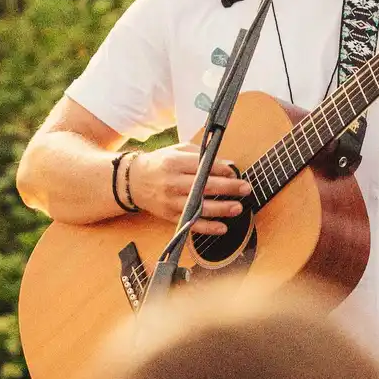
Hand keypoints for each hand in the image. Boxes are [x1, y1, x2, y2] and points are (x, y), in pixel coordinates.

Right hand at [126, 143, 252, 234]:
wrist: (132, 181)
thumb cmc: (159, 163)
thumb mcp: (176, 151)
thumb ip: (200, 154)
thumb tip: (227, 163)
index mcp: (174, 162)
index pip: (202, 165)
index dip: (221, 169)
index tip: (234, 172)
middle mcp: (172, 182)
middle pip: (204, 185)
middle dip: (228, 188)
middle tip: (245, 188)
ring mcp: (171, 200)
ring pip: (199, 206)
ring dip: (221, 208)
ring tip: (238, 207)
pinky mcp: (170, 215)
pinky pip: (191, 223)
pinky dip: (207, 227)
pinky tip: (222, 227)